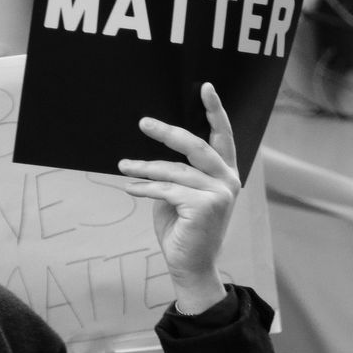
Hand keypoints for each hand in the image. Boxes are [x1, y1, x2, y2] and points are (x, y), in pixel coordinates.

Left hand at [117, 83, 238, 313]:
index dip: (215, 110)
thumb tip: (153, 148)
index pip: (223, 136)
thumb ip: (178, 172)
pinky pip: (167, 189)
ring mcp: (219, 193)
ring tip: (123, 166)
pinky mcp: (204, 206)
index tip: (204, 87)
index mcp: (226, 174)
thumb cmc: (183, 229)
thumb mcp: (181, 194)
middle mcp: (228, 181)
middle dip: (168, 133)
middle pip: (197, 146)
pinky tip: (130, 187)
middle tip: (143, 123)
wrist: (190, 266)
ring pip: (175, 170)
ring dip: (144, 167)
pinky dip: (145, 187)